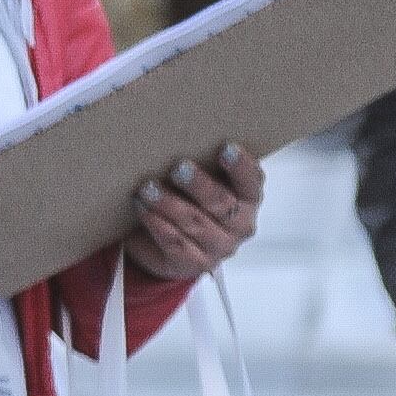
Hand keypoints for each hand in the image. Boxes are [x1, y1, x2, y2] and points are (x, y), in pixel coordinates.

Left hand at [128, 143, 263, 280]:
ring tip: (148, 188)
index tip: (226, 148)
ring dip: (169, 203)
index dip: (241, 166)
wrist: (163, 245)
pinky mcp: (193, 263)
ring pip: (194, 222)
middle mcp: (239, 224)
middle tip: (178, 167)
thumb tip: (173, 132)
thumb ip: (199, 162)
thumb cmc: (186, 201)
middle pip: (221, 202)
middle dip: (199, 184)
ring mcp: (218, 247)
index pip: (251, 181)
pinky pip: (175, 243)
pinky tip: (143, 210)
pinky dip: (158, 224)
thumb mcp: (197, 182)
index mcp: (247, 199)